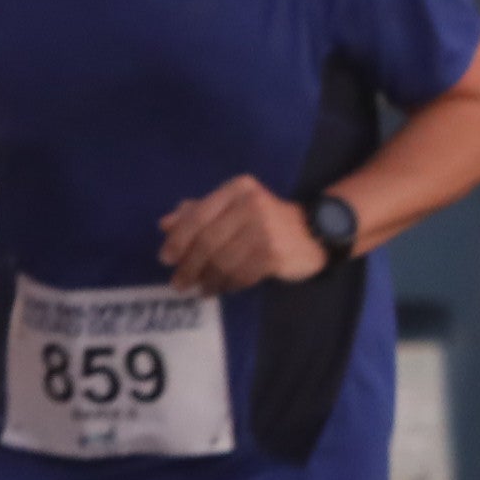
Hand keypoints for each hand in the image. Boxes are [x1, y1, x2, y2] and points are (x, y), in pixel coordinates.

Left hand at [156, 177, 325, 292]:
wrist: (315, 232)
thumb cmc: (266, 219)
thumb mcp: (232, 207)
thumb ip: (199, 212)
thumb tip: (164, 225)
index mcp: (236, 190)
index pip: (198, 216)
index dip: (178, 240)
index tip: (166, 259)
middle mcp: (251, 205)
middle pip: (208, 241)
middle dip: (189, 266)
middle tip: (179, 283)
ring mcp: (265, 229)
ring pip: (223, 261)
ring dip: (207, 279)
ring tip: (200, 289)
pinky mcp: (275, 253)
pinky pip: (241, 274)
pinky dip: (227, 285)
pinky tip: (221, 289)